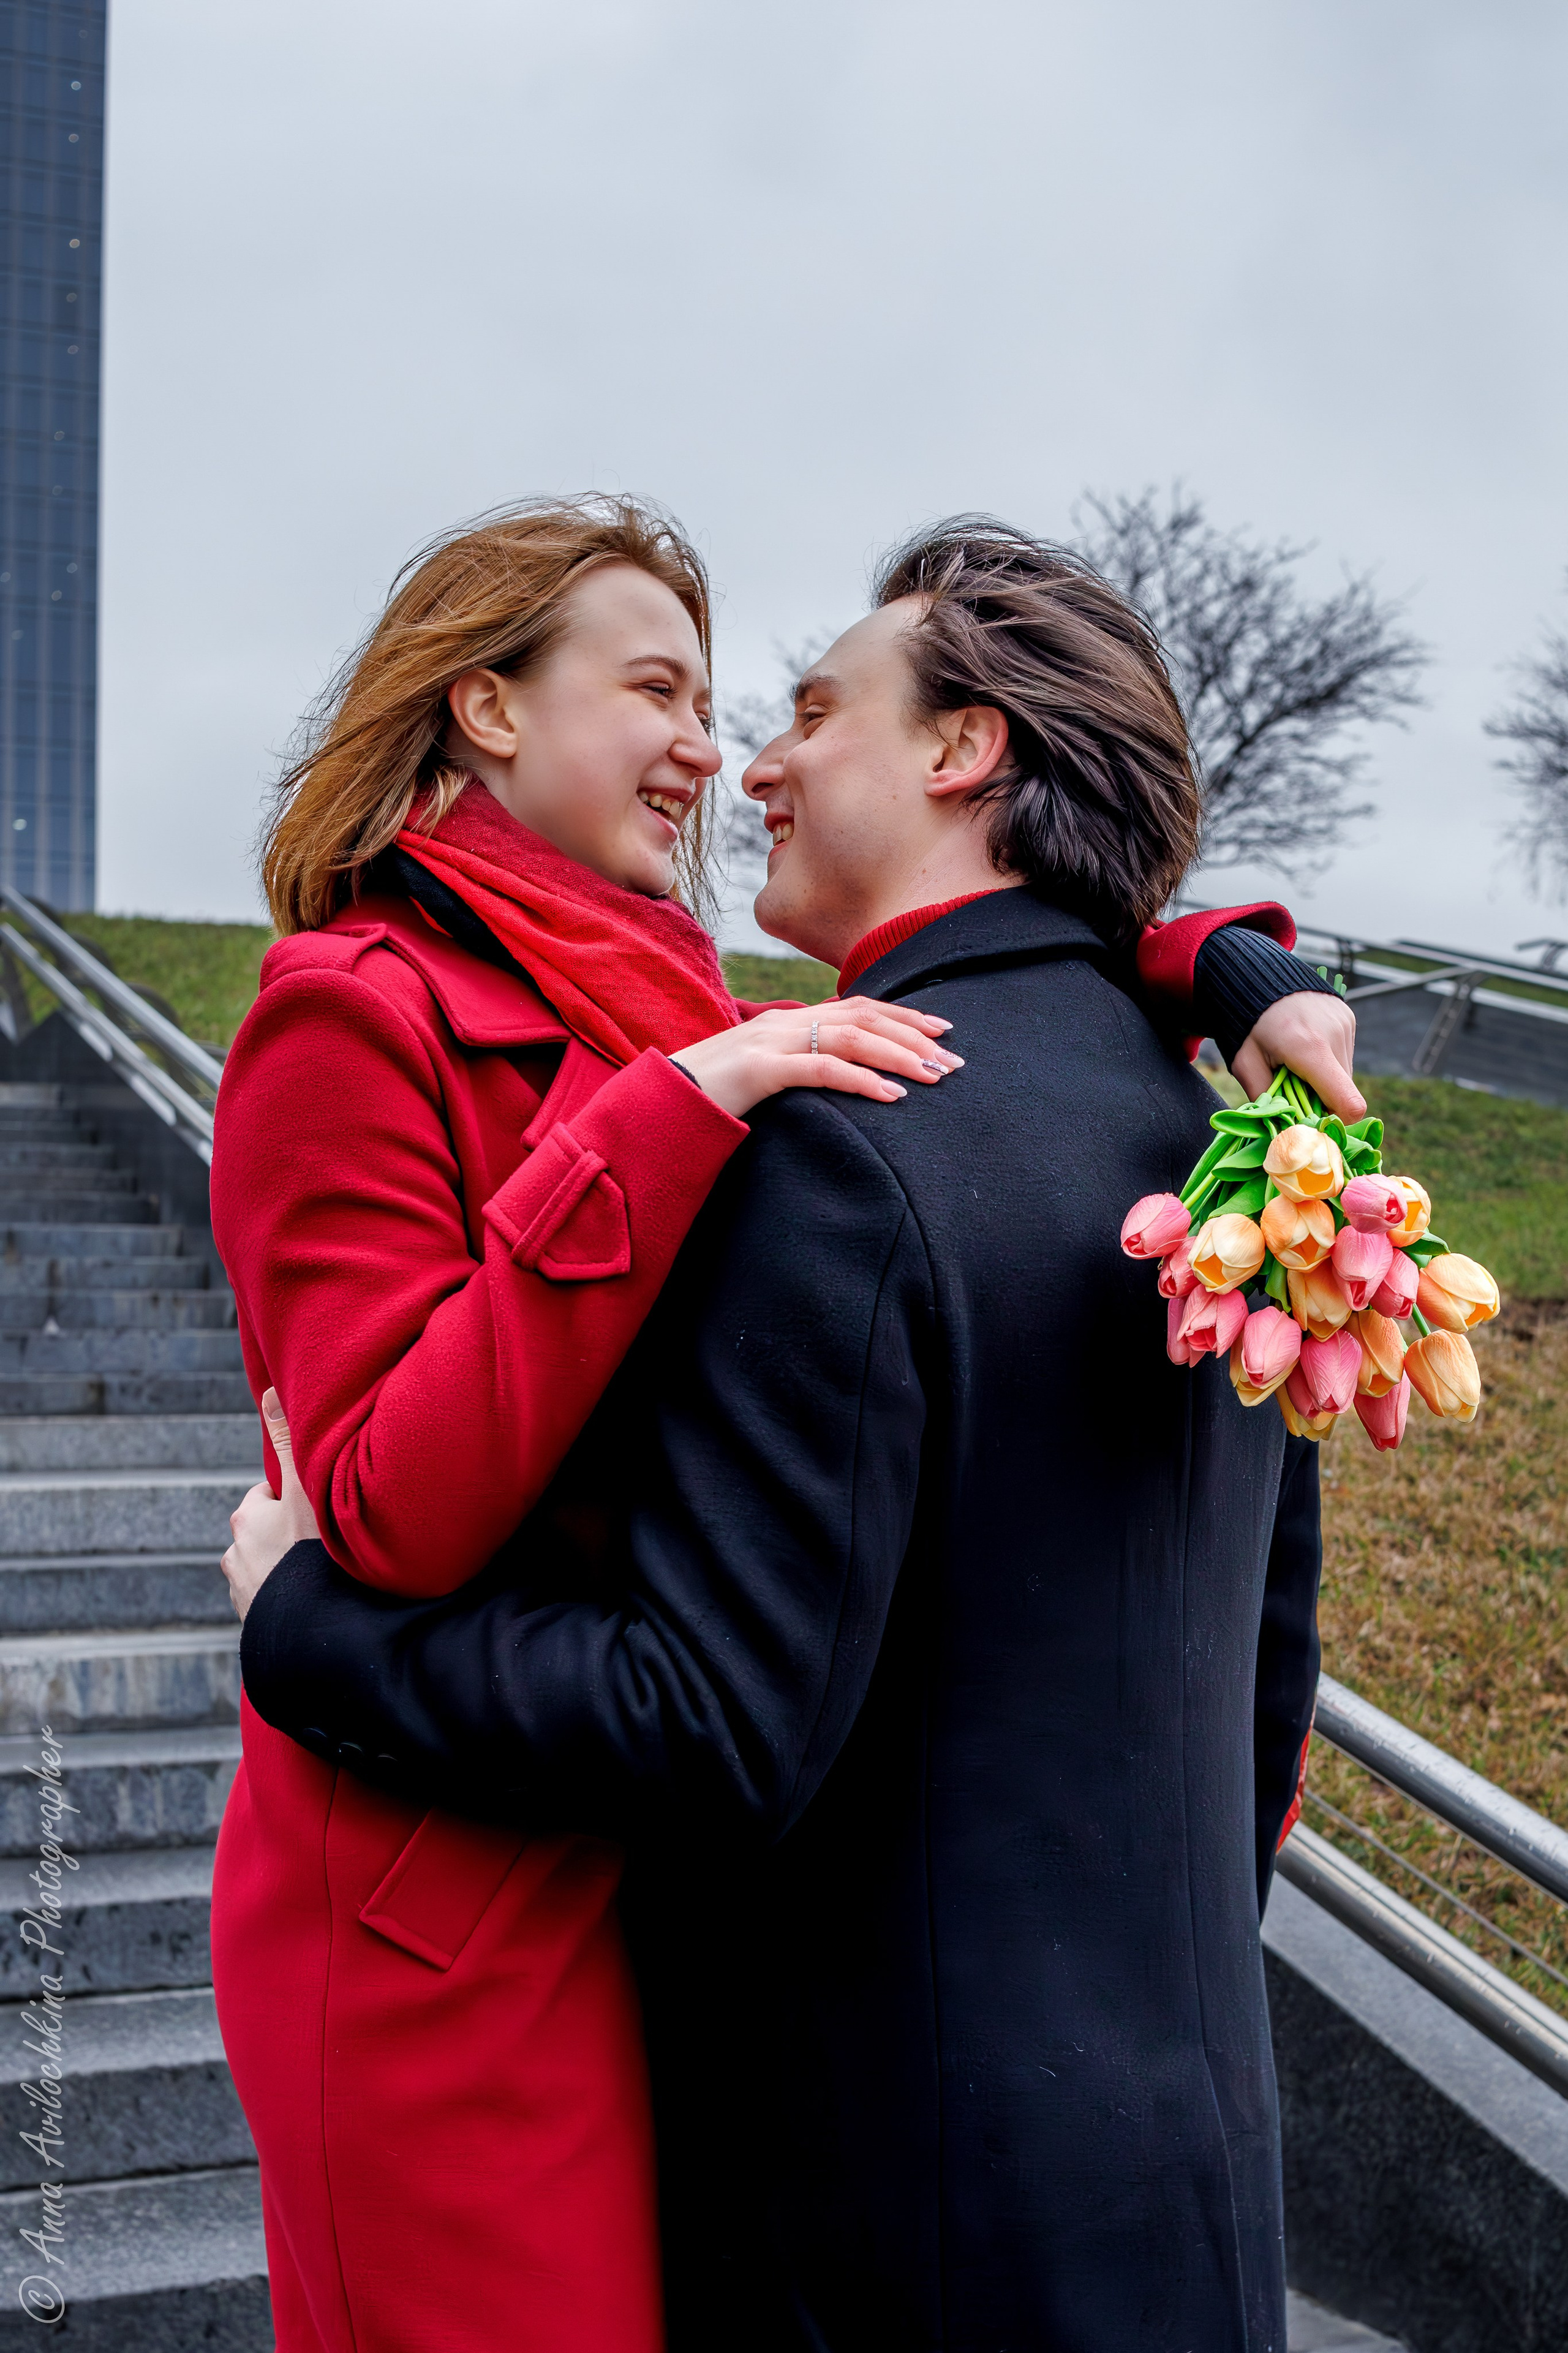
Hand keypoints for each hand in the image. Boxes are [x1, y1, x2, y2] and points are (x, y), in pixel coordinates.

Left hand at [222, 1389, 321, 1622]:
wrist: (310, 1628)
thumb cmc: (311, 1555)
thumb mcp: (304, 1489)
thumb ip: (290, 1440)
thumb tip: (268, 1390)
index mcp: (245, 1520)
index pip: (271, 1495)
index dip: (298, 1498)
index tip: (322, 1509)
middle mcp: (235, 1555)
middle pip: (270, 1531)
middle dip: (293, 1534)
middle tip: (327, 1542)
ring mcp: (243, 1591)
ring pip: (272, 1566)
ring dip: (292, 1568)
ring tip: (324, 1574)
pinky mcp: (254, 1622)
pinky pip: (276, 1599)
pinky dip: (291, 1596)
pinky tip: (315, 1598)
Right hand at [672, 996, 962, 1117]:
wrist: (660, 1102)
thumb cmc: (712, 1094)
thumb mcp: (763, 1076)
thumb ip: (799, 1068)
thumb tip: (838, 1077)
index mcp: (788, 1021)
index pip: (858, 1006)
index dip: (903, 1015)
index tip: (941, 1029)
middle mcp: (784, 1023)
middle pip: (864, 1015)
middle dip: (914, 1035)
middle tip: (955, 1059)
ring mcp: (771, 1043)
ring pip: (851, 1036)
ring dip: (899, 1055)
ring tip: (936, 1076)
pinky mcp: (759, 1070)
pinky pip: (821, 1069)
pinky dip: (861, 1079)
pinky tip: (892, 1096)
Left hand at [1231, 991, 1364, 1123]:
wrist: (1254, 976)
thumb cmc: (1246, 1025)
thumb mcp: (1245, 1065)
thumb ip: (1266, 1100)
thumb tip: (1284, 1131)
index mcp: (1309, 1048)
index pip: (1348, 1103)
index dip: (1334, 1122)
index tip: (1310, 1120)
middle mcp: (1334, 1035)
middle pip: (1343, 1092)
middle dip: (1320, 1099)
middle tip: (1291, 1088)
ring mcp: (1344, 1024)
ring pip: (1345, 1075)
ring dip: (1323, 1080)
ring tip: (1295, 1065)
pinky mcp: (1348, 1017)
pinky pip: (1344, 1055)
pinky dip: (1327, 1062)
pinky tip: (1304, 1049)